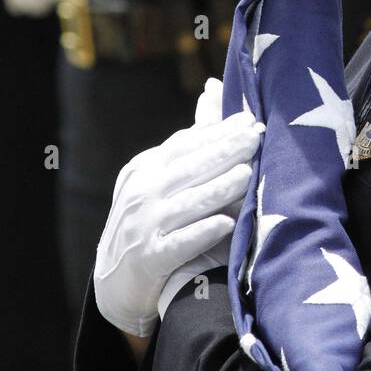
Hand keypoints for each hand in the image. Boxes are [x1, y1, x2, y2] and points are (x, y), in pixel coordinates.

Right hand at [94, 84, 262, 336]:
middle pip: (188, 168)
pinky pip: (179, 243)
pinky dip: (202, 233)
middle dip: (224, 151)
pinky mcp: (149, 258)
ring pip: (187, 203)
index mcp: (146, 168)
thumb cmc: (150, 220)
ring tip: (247, 175)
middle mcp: (142, 192)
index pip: (185, 144)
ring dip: (218, 189)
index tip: (249, 120)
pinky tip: (225, 224)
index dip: (217, 132)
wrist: (115, 282)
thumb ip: (191, 140)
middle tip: (255, 137)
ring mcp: (143, 225)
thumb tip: (214, 88)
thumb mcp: (160, 177)